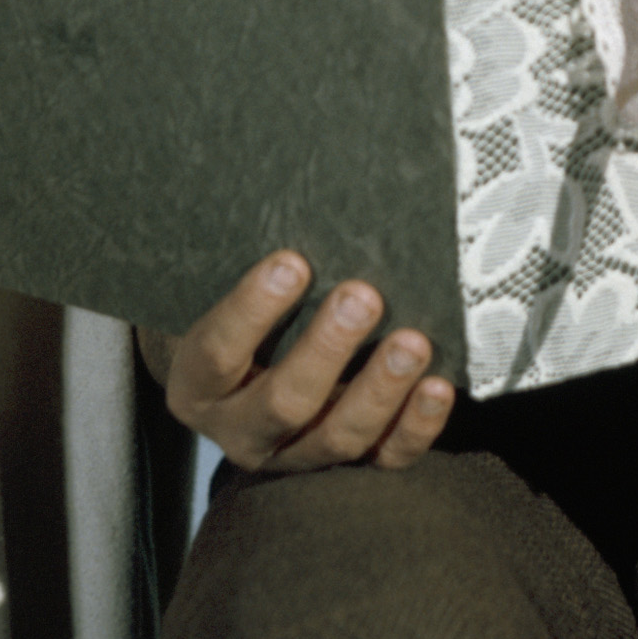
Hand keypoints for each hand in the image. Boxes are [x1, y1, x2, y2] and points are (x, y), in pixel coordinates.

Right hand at [139, 252, 455, 472]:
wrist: (250, 370)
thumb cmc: (245, 308)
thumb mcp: (225, 288)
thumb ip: (255, 260)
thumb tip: (302, 174)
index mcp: (199, 385)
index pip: (217, 352)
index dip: (251, 311)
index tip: (291, 262)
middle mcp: (242, 429)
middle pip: (282, 404)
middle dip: (326, 350)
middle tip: (364, 296)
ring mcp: (296, 454)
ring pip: (338, 438)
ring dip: (379, 389)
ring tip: (412, 341)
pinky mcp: (346, 464)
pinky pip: (384, 458)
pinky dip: (415, 427)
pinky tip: (437, 387)